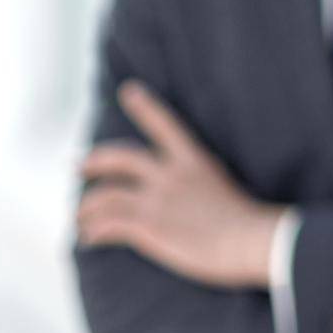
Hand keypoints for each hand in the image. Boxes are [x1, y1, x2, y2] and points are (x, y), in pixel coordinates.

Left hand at [77, 81, 283, 288]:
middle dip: (94, 161)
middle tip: (78, 167)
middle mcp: (170, 176)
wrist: (254, 241)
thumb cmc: (251, 225)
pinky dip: (94, 233)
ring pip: (105, 196)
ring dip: (87, 208)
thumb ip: (203, 189)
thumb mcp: (226, 191)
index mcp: (193, 162)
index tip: (128, 90)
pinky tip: (90, 240)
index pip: (165, 125)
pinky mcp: (149, 227)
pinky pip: (109, 226)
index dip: (145, 105)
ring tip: (82, 219)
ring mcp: (157, 201)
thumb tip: (195, 202)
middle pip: (119, 157)